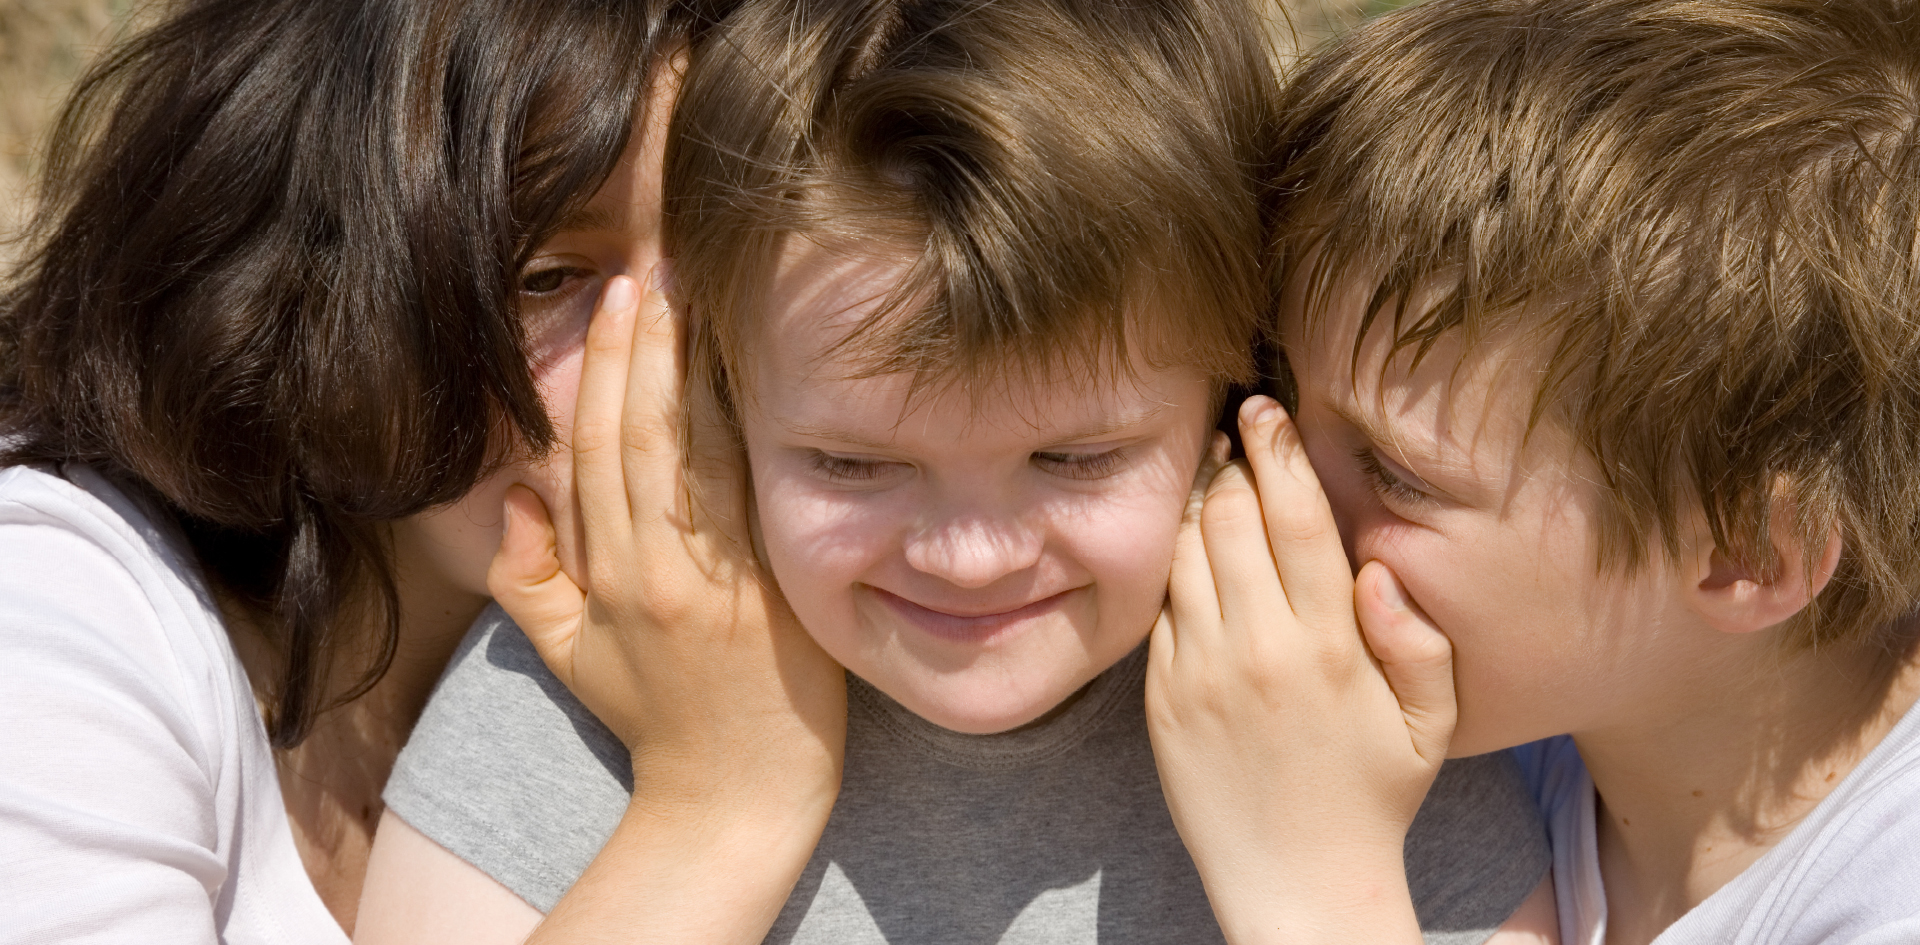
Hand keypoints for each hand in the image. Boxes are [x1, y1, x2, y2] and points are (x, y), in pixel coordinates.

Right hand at [488, 267, 845, 826]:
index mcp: (603, 579)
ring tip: (694, 297)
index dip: (603, 371)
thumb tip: (520, 493)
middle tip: (653, 269)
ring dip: (691, 370)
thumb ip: (528, 578)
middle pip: (639, 437)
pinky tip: (750, 376)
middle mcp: (654, 570)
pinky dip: (745, 431)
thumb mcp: (567, 657)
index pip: (594, 453)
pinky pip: (749, 495)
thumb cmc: (655, 720)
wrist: (732, 798)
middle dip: (643, 347)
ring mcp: (717, 580)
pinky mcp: (771, 591)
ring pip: (692, 455)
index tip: (617, 300)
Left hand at [1145, 394, 1455, 944]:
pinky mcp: (1160, 695)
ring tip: (1212, 474)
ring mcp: (1200, 671)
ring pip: (1184, 552)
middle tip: (1237, 427)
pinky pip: (1161, 606)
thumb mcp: (1429, 726)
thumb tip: (1377, 566)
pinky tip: (1188, 545)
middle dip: (1232, 461)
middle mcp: (1258, 649)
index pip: (1298, 518)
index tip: (1268, 410)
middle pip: (1229, 518)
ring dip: (1195, 502)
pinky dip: (1172, 564)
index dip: (1279, 452)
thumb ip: (1421, 640)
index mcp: (1330, 646)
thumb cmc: (1370, 797)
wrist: (1293, 880)